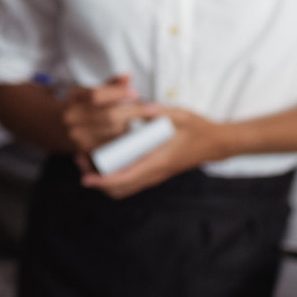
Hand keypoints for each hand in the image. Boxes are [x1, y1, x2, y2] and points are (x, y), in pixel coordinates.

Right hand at [59, 74, 152, 153]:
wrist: (55, 127)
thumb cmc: (79, 106)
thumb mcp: (88, 91)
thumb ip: (110, 85)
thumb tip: (127, 76)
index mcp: (75, 98)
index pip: (97, 94)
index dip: (118, 93)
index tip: (136, 93)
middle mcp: (73, 117)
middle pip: (108, 115)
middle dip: (133, 112)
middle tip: (151, 110)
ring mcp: (77, 135)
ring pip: (112, 132)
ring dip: (132, 127)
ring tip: (145, 122)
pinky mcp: (84, 150)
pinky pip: (110, 145)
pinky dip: (124, 140)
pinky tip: (134, 135)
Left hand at [80, 105, 232, 198]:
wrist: (214, 143)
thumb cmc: (197, 128)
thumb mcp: (177, 115)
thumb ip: (156, 112)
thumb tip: (137, 106)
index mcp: (157, 161)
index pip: (124, 178)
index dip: (102, 180)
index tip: (86, 177)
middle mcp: (154, 173)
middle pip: (119, 189)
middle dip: (97, 181)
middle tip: (82, 162)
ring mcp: (155, 176)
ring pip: (124, 187)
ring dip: (104, 179)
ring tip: (89, 159)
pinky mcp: (155, 173)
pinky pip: (131, 181)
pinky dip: (114, 176)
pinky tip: (107, 158)